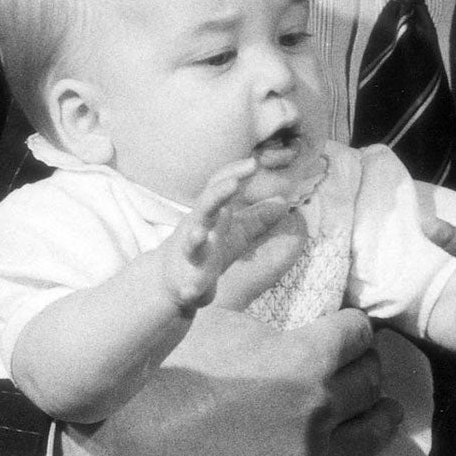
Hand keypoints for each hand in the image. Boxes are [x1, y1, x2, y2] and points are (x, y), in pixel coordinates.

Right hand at [59, 307, 402, 455]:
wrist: (130, 444)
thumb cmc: (169, 371)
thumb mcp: (211, 311)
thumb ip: (258, 273)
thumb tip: (293, 234)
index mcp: (305, 356)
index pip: (358, 333)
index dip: (352, 327)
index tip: (345, 330)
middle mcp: (319, 406)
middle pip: (371, 380)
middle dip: (367, 367)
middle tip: (359, 367)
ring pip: (373, 432)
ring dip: (383, 417)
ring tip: (385, 411)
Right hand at [163, 158, 298, 313]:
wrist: (171, 280)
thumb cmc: (208, 250)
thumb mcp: (236, 233)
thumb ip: (258, 218)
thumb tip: (283, 201)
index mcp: (211, 216)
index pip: (219, 188)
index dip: (234, 174)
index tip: (254, 162)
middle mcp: (198, 230)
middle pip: (204, 207)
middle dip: (216, 195)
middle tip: (233, 183)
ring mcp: (190, 256)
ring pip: (190, 244)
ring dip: (195, 238)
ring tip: (201, 233)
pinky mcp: (186, 282)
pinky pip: (187, 286)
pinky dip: (190, 288)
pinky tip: (192, 293)